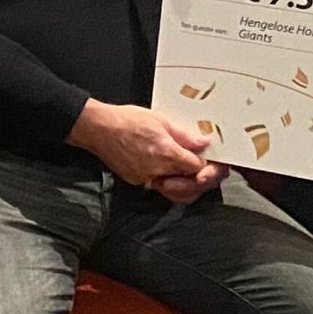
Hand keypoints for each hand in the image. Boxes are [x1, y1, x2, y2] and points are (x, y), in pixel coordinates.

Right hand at [69, 99, 222, 194]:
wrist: (98, 128)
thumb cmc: (126, 120)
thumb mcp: (160, 119)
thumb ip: (185, 134)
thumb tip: (204, 143)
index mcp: (166, 153)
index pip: (198, 167)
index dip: (209, 165)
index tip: (214, 160)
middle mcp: (158, 170)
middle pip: (191, 186)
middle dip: (204, 180)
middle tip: (212, 172)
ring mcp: (147, 179)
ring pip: (177, 193)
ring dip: (189, 187)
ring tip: (195, 176)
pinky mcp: (138, 182)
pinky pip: (160, 188)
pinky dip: (171, 184)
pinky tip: (174, 174)